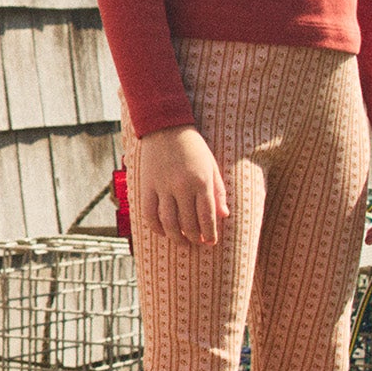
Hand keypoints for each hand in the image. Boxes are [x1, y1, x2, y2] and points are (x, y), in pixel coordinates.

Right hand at [138, 126, 230, 244]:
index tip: (211, 242)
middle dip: (194, 238)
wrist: (166, 127)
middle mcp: (182, 186)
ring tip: (182, 243)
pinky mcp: (147, 186)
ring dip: (176, 237)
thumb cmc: (193, 147)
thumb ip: (219, 191)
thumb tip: (224, 215)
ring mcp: (162, 187)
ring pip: (168, 223)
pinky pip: (149, 213)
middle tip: (197, 243)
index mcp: (201, 181)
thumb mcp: (212, 166)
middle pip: (188, 223)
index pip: (207, 217)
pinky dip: (156, 227)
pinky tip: (163, 232)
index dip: (210, 234)